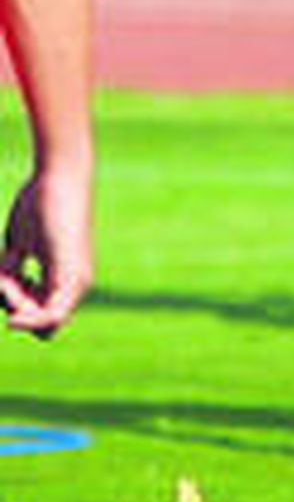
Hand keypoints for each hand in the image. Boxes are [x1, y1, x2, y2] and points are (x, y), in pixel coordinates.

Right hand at [2, 170, 92, 337]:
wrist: (60, 176)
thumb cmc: (40, 203)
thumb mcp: (20, 243)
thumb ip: (13, 268)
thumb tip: (2, 285)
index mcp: (66, 276)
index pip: (41, 315)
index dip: (16, 307)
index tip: (2, 278)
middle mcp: (78, 283)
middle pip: (43, 325)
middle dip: (15, 308)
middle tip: (3, 274)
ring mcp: (77, 279)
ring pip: (44, 323)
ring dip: (14, 306)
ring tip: (5, 271)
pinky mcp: (72, 272)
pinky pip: (53, 317)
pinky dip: (29, 321)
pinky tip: (13, 318)